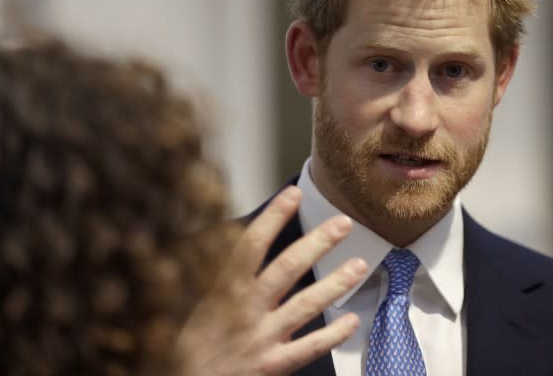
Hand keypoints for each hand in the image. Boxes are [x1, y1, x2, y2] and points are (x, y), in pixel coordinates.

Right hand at [175, 186, 366, 375]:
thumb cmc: (192, 346)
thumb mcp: (198, 305)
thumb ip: (221, 276)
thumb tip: (238, 239)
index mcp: (224, 292)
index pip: (250, 246)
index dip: (272, 218)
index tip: (293, 194)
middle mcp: (245, 311)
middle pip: (286, 269)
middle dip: (317, 243)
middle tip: (343, 223)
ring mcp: (261, 339)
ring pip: (304, 306)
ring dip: (335, 284)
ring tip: (360, 264)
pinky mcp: (272, 366)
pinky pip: (309, 348)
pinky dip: (333, 335)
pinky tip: (352, 319)